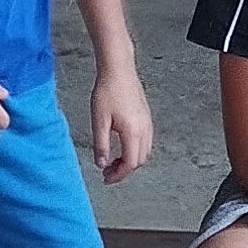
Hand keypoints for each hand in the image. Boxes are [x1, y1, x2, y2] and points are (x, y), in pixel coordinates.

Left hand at [90, 67, 153, 181]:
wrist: (118, 69)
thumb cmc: (108, 90)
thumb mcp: (99, 121)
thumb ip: (101, 145)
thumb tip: (102, 164)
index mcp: (133, 132)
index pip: (130, 163)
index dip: (118, 175)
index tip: (106, 178)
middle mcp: (144, 129)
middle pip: (139, 160)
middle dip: (124, 170)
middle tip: (108, 171)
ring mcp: (147, 122)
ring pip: (144, 152)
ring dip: (130, 160)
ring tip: (113, 160)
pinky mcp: (146, 117)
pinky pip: (145, 141)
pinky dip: (135, 149)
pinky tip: (122, 146)